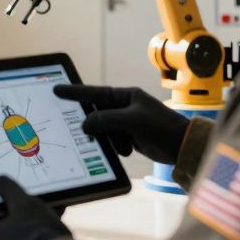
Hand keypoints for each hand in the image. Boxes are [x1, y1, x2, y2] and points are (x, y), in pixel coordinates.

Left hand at [0, 176, 71, 239]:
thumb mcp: (21, 202)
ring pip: (26, 232)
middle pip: (10, 224)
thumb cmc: (34, 230)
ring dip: (37, 218)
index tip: (7, 192)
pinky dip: (45, 230)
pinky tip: (58, 215)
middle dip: (22, 209)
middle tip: (32, 196)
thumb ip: (9, 190)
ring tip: (51, 204)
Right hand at [54, 84, 188, 164]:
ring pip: (103, 129)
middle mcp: (124, 107)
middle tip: (79, 128)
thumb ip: (106, 120)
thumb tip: (85, 124)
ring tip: (121, 144)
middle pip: (97, 112)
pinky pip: (112, 140)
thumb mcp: (132, 120)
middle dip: (93, 123)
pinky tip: (128, 149)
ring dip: (108, 138)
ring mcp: (126, 123)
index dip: (74, 92)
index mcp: (125, 96)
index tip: (57, 89)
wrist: (182, 146)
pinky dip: (116, 146)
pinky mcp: (129, 137)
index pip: (94, 92)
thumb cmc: (161, 127)